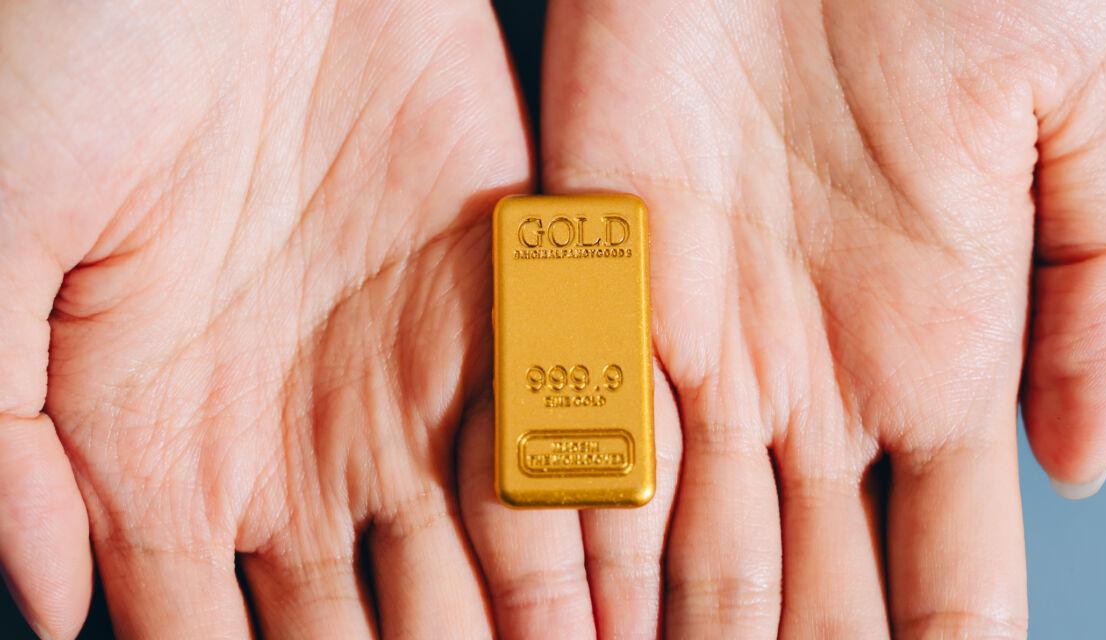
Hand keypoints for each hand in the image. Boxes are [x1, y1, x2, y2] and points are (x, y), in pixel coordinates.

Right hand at [0, 1, 528, 636]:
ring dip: (530, 633)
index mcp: (169, 446)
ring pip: (483, 554)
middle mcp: (296, 429)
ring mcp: (405, 366)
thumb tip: (57, 605)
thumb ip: (4, 437)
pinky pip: (554, 427)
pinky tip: (625, 591)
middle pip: (374, 624)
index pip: (219, 639)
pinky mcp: (498, 290)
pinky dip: (591, 514)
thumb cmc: (73, 50)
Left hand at [533, 0, 1105, 636]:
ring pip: (682, 548)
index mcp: (932, 360)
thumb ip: (1105, 294)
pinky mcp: (597, 277)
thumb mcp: (1093, 114)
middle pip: (802, 592)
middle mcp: (809, 381)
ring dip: (674, 636)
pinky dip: (575, 536)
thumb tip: (1085, 471)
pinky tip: (571, 621)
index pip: (945, 574)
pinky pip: (579, 436)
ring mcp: (698, 342)